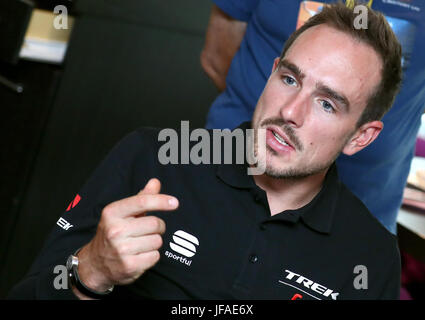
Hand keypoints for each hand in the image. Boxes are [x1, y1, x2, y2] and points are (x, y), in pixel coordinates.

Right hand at [75, 178, 177, 295]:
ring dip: (154, 242)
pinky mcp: (129, 266)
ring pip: (157, 240)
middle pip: (155, 223)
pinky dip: (152, 256)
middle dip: (158, 227)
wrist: (96, 263)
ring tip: (141, 243)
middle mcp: (115, 230)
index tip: (174, 202)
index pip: (142, 202)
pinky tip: (139, 255)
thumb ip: (141, 198)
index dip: (161, 201)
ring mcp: (121, 249)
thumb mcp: (122, 213)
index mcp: (112, 213)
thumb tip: (155, 182)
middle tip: (149, 230)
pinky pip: (155, 256)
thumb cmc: (113, 233)